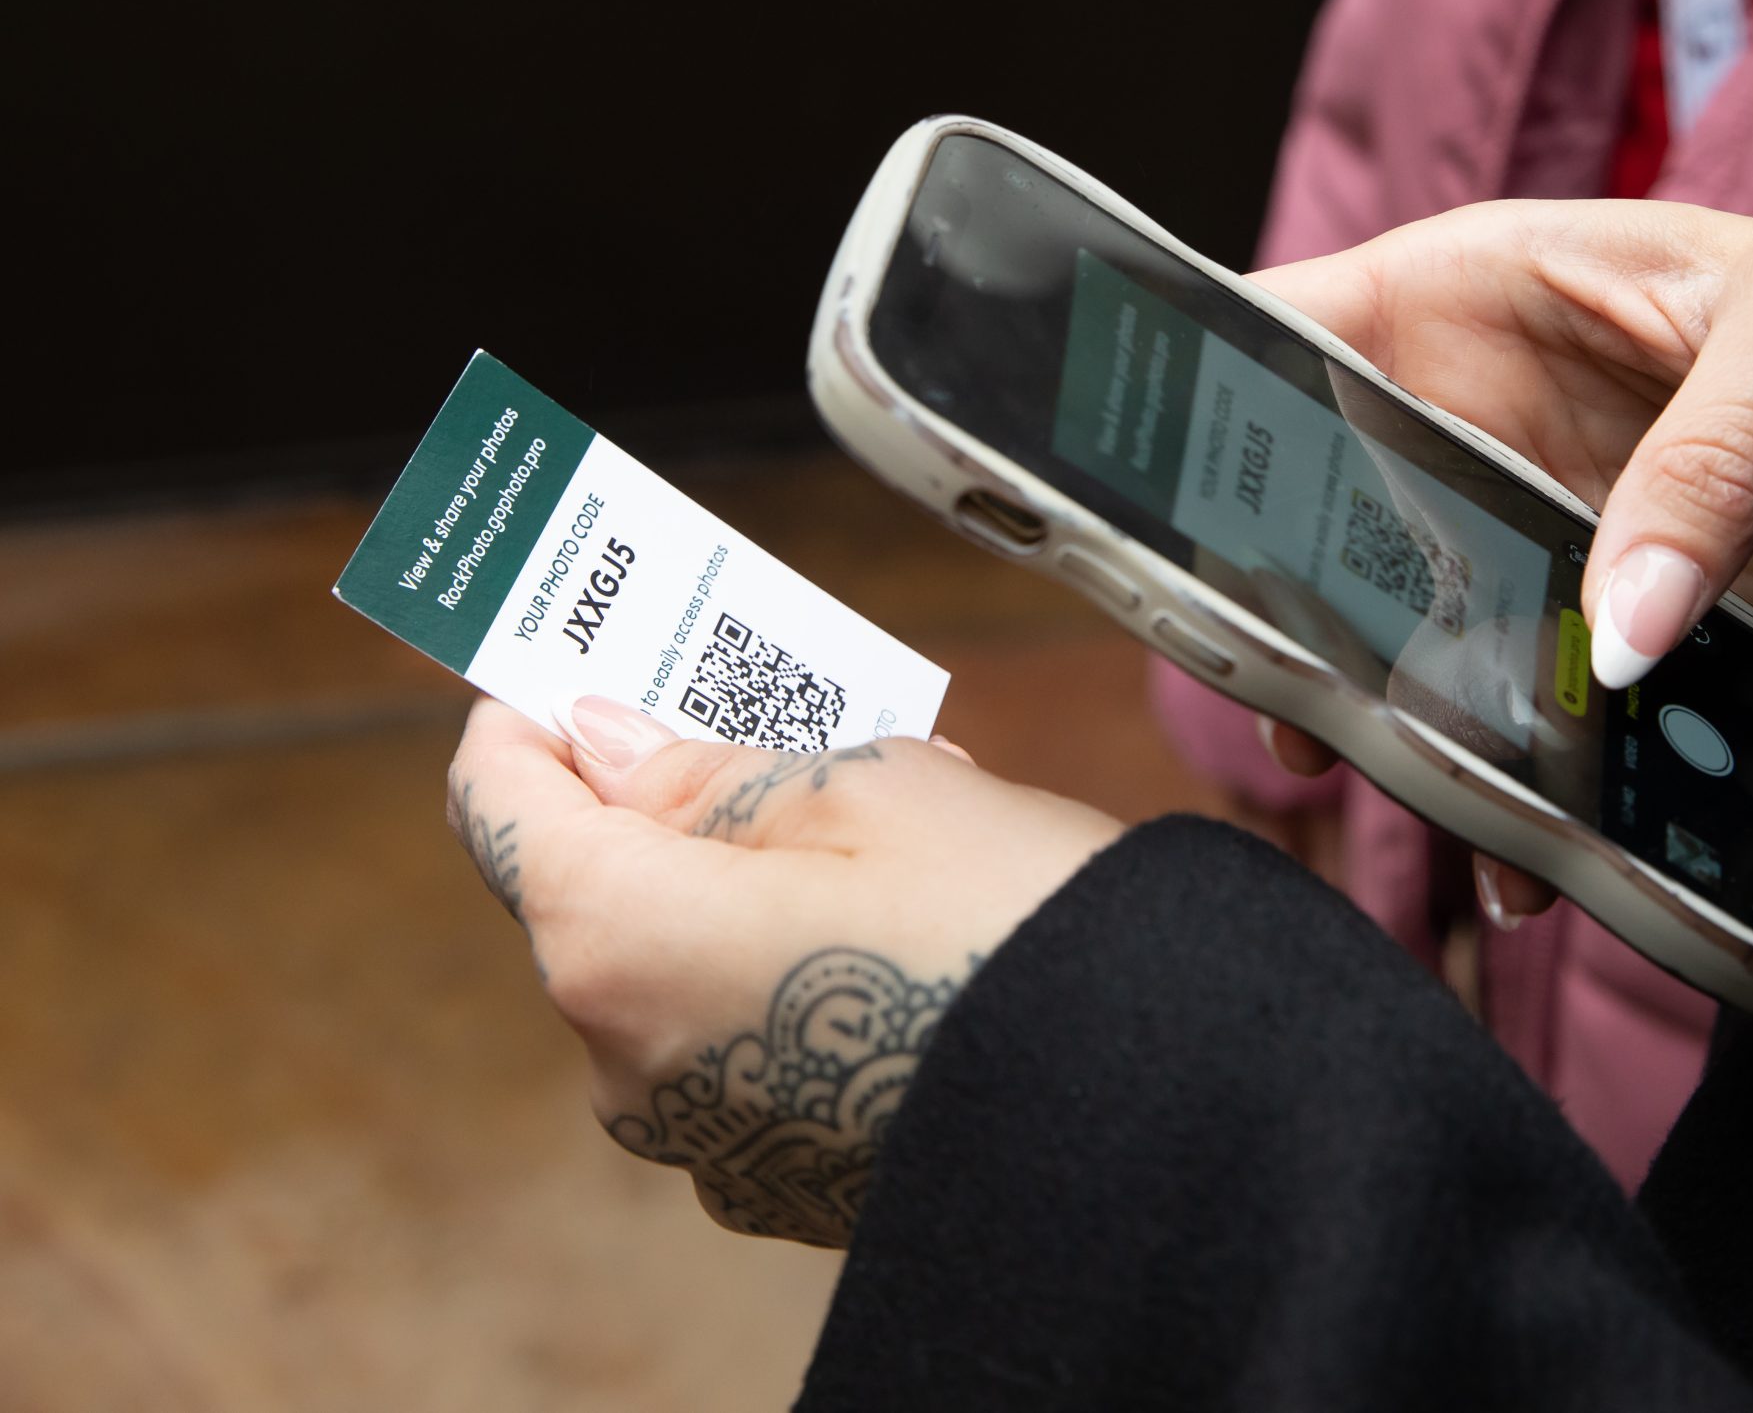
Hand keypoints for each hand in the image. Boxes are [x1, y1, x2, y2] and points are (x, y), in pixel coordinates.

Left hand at [446, 696, 1120, 1245]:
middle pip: (596, 890)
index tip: (574, 665)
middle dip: (671, 797)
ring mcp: (705, 1138)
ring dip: (745, 884)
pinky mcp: (783, 1181)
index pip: (499, 805)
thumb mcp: (861, 785)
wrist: (1159, 1104)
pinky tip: (905, 924)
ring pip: (681, 965)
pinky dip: (790, 973)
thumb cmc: (1010, 921)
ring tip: (888, 822)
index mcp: (617, 943)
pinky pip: (746, 1043)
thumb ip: (706, 770)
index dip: (527, 716)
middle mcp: (628, 1063)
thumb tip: (610, 751)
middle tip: (780, 724)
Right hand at [1249, 199, 1752, 916]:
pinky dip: (1516, 789)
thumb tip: (1620, 631)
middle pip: (1317, 519)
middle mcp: (1468, 423)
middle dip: (1290, 623)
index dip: (1199, 408)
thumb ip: (1711, 456)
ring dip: (1401, 732)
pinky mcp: (1596, 628)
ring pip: (1405, 639)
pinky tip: (1538, 855)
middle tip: (1295, 722)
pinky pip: (1517, 712)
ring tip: (1433, 812)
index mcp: (1470, 296)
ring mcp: (1525, 533)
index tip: (1163, 518)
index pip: (1283, 330)